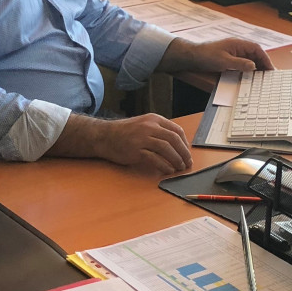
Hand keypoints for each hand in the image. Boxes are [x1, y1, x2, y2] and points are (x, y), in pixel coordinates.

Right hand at [50, 113, 192, 173]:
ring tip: (179, 167)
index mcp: (153, 119)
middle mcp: (149, 126)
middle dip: (183, 153)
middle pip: (174, 139)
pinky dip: (164, 165)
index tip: (186, 152)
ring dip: (176, 160)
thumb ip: (158, 131)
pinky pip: (155, 159)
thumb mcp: (142, 125)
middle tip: (187, 162)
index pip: (176, 130)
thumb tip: (176, 145)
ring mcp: (142, 138)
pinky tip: (167, 170)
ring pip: (166, 149)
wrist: (104, 136)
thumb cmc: (124, 133)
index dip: (184, 143)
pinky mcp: (136, 150)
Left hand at [158, 36, 273, 74]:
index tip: (271, 69)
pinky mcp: (229, 58)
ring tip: (262, 78)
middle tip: (269, 76)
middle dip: (263, 64)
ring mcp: (233, 52)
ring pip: (250, 59)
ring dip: (256, 67)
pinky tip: (250, 76)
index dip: (265, 58)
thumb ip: (239, 63)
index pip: (256, 49)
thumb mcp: (224, 61)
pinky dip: (248, 69)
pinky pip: (243, 62)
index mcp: (238, 44)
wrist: (191, 56)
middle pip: (255, 54)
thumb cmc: (206, 56)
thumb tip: (253, 66)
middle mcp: (237, 47)